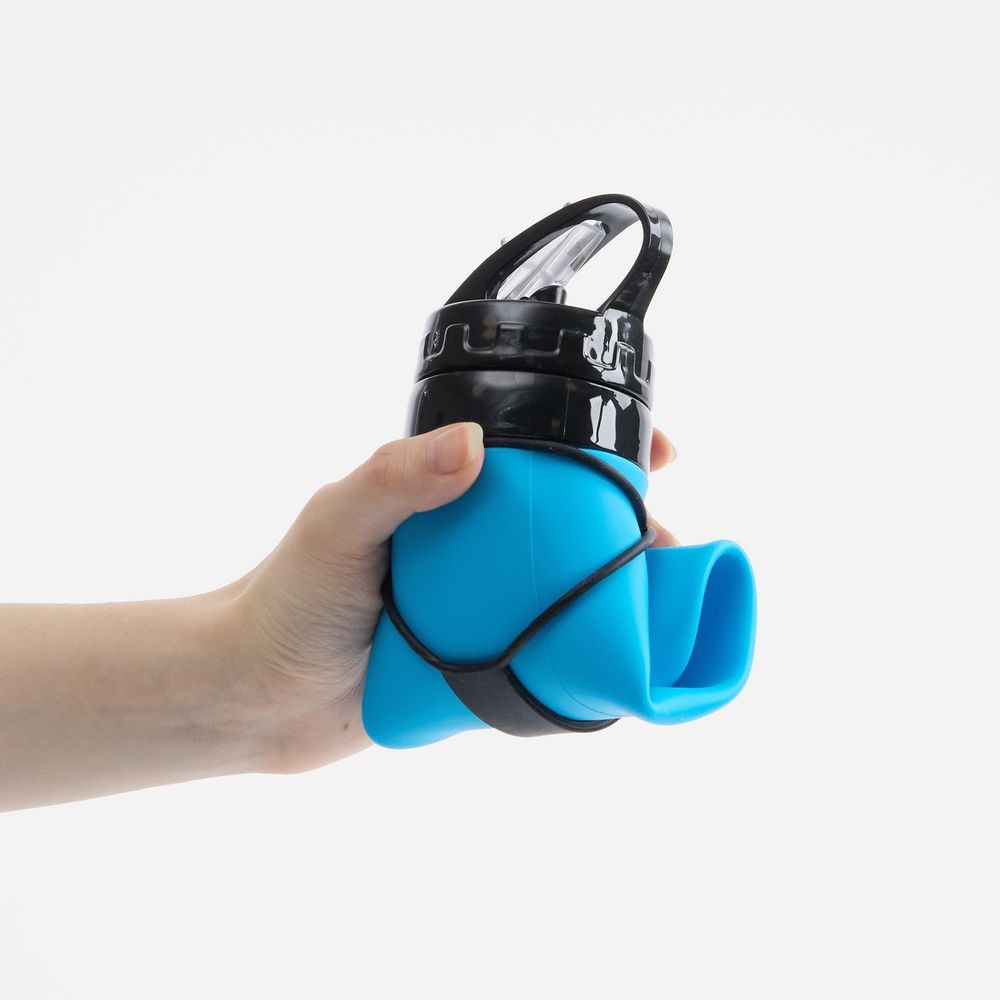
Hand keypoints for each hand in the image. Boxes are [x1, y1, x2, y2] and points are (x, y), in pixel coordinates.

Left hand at [229, 423, 678, 773]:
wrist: (257, 697)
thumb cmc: (287, 599)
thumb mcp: (337, 524)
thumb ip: (394, 479)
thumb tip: (473, 444)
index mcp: (446, 491)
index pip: (537, 450)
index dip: (600, 443)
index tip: (656, 449)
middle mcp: (471, 542)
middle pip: (568, 518)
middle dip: (627, 520)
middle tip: (669, 541)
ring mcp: (480, 602)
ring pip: (567, 583)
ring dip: (617, 587)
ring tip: (662, 602)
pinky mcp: (480, 658)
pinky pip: (546, 645)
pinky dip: (585, 646)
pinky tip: (620, 654)